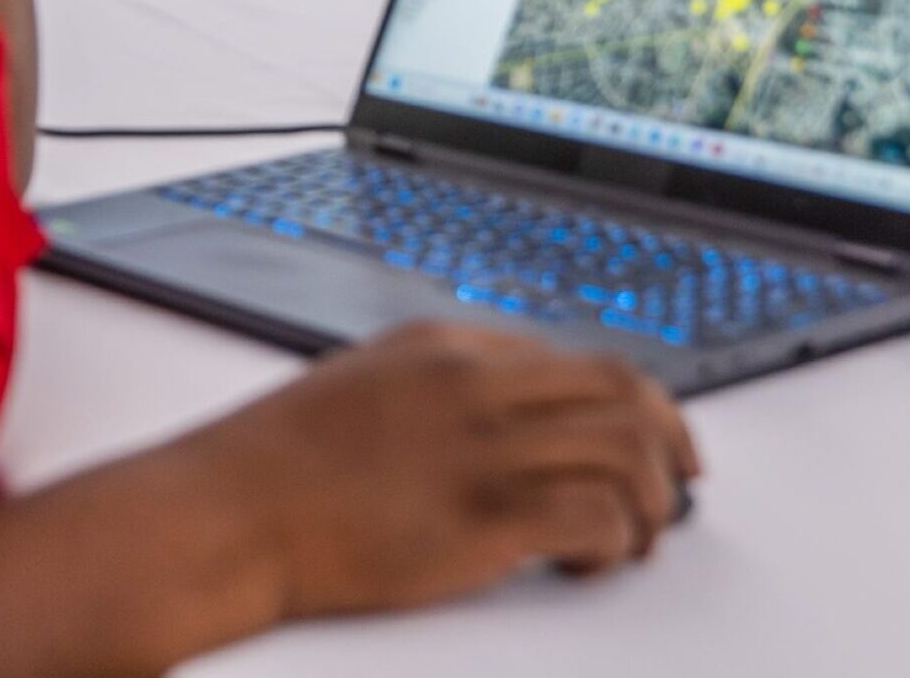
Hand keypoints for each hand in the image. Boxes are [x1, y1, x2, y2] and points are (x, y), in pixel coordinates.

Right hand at [173, 322, 699, 620]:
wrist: (225, 513)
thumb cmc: (277, 464)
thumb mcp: (364, 384)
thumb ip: (436, 388)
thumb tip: (501, 412)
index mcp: (447, 347)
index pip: (576, 358)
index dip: (631, 404)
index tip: (651, 438)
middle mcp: (475, 384)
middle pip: (623, 389)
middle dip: (671, 437)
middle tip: (683, 483)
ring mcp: (480, 447)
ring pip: (626, 449)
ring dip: (653, 499)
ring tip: (636, 537)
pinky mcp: (482, 518)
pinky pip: (596, 515)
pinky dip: (615, 541)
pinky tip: (590, 563)